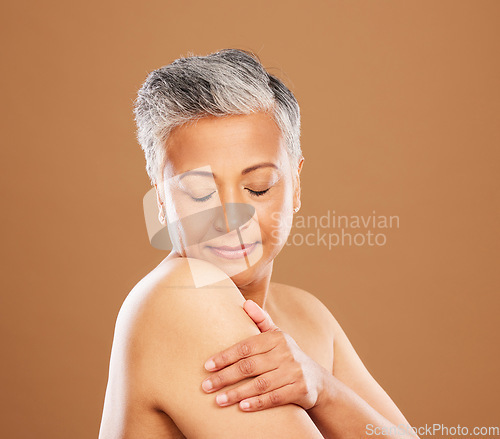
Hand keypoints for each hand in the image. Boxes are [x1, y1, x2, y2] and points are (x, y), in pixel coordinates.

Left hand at [201, 299, 328, 411]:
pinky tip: (242, 407)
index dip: (225, 356)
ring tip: (218, 400)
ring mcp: (294, 372)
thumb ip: (261, 320)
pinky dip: (258, 403)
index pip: (246, 347)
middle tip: (206, 386)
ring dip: (237, 393)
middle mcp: (286, 353)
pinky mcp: (301, 389)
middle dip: (225, 377)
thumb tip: (246, 303)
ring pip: (260, 384)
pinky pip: (275, 397)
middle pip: (250, 366)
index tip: (207, 366)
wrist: (317, 380)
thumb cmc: (287, 355)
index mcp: (276, 338)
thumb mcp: (277, 336)